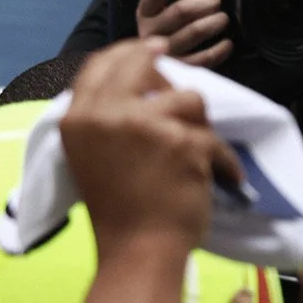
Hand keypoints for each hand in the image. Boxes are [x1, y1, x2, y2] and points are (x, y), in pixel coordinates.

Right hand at [61, 39, 238, 257]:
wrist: (137, 252)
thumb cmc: (118, 213)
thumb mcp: (92, 157)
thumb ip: (104, 121)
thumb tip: (139, 89)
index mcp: (78, 118)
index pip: (101, 64)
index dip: (129, 52)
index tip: (151, 50)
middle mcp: (106, 114)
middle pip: (143, 63)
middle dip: (166, 68)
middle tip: (182, 81)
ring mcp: (145, 125)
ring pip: (189, 100)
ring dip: (200, 125)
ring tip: (199, 153)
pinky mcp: (182, 141)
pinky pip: (214, 140)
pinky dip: (224, 163)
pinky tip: (225, 180)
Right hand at [134, 0, 232, 69]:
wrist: (154, 63)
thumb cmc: (168, 25)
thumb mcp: (165, 4)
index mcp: (146, 11)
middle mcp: (151, 31)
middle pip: (180, 11)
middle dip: (205, 2)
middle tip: (217, 0)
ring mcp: (165, 51)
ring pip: (194, 32)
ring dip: (214, 22)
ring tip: (224, 18)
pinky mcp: (180, 68)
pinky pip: (203, 58)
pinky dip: (219, 49)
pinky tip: (228, 42)